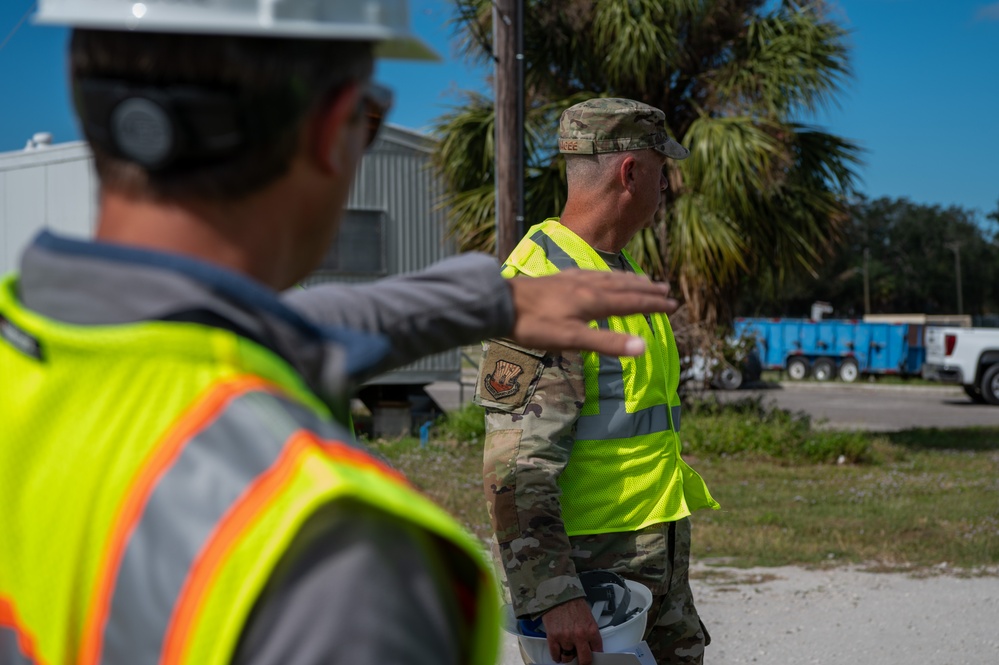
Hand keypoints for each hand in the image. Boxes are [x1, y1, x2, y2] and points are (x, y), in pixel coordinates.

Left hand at [508, 270, 679, 356]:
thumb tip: (644, 347)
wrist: (501, 303)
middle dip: (646, 289)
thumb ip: (607, 343)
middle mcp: (588, 285)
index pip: (632, 302)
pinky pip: (593, 273)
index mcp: (595, 301)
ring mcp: (574, 279)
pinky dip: (608, 275)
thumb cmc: (535, 326)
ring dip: (629, 280)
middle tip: (666, 290)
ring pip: (609, 277)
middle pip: (624, 286)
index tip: (673, 305)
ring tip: (643, 279)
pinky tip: (601, 275)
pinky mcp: (560, 278)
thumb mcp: (572, 340)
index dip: (654, 305)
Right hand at [541, 597, 602, 664]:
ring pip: (568, 658)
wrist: (558, 593)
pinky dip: (557, 656)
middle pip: (584, 660)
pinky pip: (555, 655)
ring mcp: (565, 637)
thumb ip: (589, 632)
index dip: (595, 656)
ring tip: (568, 651)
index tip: (592, 657)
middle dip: (583, 662)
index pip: (597, 651)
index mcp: (591, 630)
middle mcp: (579, 636)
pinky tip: (558, 653)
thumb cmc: (572, 602)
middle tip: (581, 660)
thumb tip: (590, 645)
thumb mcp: (588, 617)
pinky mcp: (553, 637)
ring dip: (568, 656)